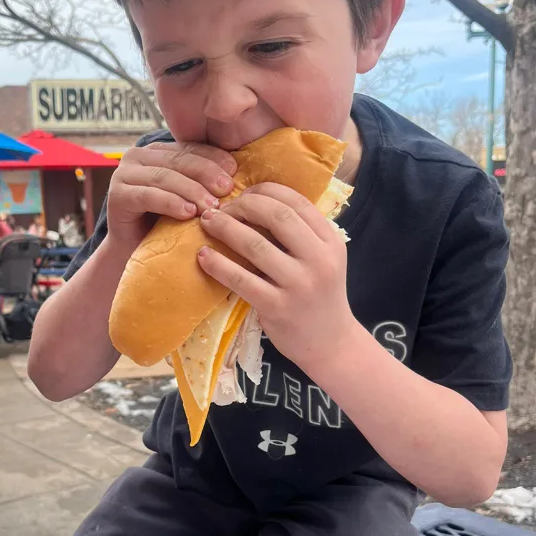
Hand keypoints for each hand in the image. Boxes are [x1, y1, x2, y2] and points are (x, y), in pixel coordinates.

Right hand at [106, 141, 236, 253]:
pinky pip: (147, 196)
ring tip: (211, 207)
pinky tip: (187, 213)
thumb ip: (203, 182)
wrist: (134, 254)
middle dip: (205, 174)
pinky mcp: (116, 195)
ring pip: (164, 177)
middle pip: (178, 160)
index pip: (190, 149)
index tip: (235, 171)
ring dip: (191, 191)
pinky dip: (169, 203)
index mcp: (157, 152)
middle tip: (227, 190)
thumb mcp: (188, 199)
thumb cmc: (165, 227)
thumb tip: (238, 173)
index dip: (213, 158)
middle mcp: (137, 156)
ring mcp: (123, 174)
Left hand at [198, 183, 355, 373]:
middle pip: (276, 216)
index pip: (296, 202)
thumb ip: (301, 234)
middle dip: (243, 206)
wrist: (331, 344)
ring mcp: (298, 284)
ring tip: (207, 223)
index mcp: (330, 241)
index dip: (265, 191)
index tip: (243, 194)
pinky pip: (240, 279)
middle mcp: (319, 259)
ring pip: (255, 245)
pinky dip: (218, 264)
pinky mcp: (277, 307)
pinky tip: (203, 256)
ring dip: (225, 229)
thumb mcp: (323, 260)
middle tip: (221, 209)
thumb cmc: (320, 296)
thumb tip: (257, 203)